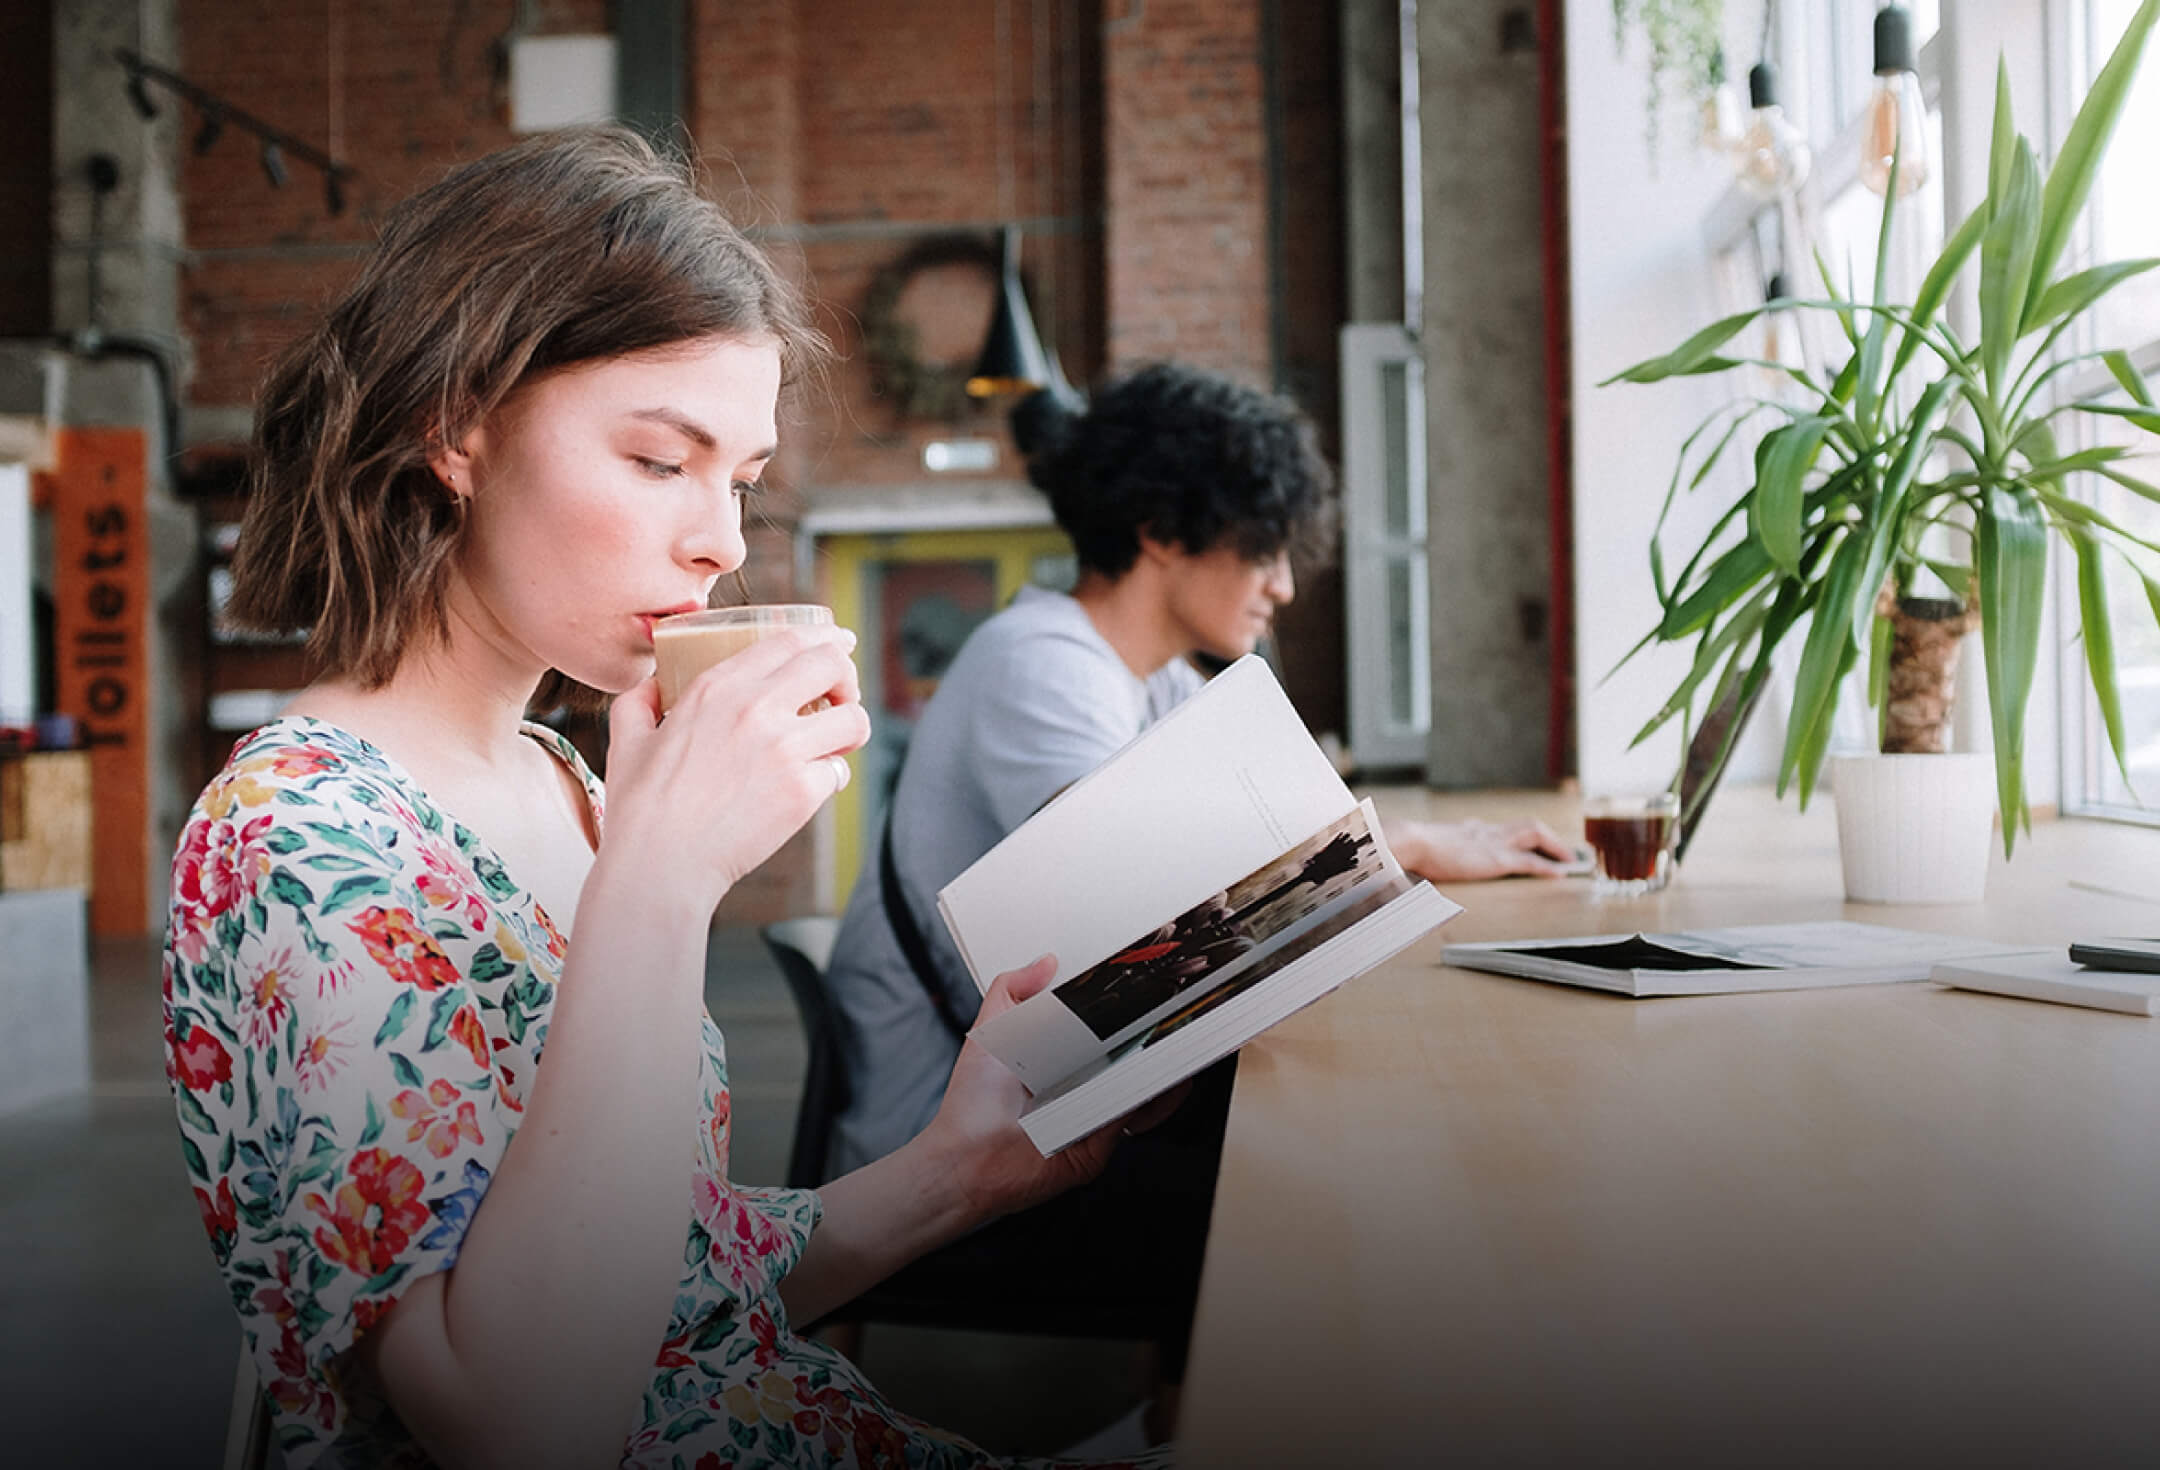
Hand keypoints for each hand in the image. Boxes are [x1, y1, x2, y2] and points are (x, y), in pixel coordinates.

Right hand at [601, 626, 869, 911]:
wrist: (659, 864)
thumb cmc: (639, 807)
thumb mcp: (628, 738)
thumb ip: (640, 700)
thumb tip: (653, 685)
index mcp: (717, 688)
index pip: (789, 641)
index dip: (823, 638)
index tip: (837, 642)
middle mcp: (755, 709)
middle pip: (831, 665)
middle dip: (847, 676)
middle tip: (841, 697)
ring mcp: (784, 750)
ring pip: (853, 719)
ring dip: (851, 728)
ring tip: (837, 741)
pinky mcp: (802, 791)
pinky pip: (839, 771)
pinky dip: (830, 777)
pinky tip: (810, 787)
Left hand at [921, 955, 1186, 1222]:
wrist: (969, 1161)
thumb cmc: (973, 1102)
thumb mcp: (989, 1032)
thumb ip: (1012, 990)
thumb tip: (1046, 962)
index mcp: (1060, 1054)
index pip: (1104, 1025)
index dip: (1127, 1007)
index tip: (1149, 986)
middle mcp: (1083, 1081)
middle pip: (1134, 1051)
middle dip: (1157, 1029)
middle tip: (1175, 1007)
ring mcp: (1097, 1109)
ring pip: (1146, 1081)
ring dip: (1168, 1060)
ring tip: (1182, 1035)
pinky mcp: (1106, 1138)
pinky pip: (1141, 1114)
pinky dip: (1162, 1097)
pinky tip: (1169, 1075)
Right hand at [1387, 815, 1581, 881]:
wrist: (1411, 842)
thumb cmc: (1411, 847)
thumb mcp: (1426, 849)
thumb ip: (1433, 854)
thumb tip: (1422, 869)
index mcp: (1469, 830)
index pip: (1501, 828)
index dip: (1520, 835)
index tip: (1529, 841)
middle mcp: (1485, 831)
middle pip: (1526, 826)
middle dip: (1547, 837)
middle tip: (1562, 849)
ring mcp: (1493, 843)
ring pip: (1535, 835)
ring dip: (1555, 846)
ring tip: (1568, 860)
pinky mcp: (1496, 859)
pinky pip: (1530, 862)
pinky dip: (1547, 866)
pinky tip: (1559, 873)